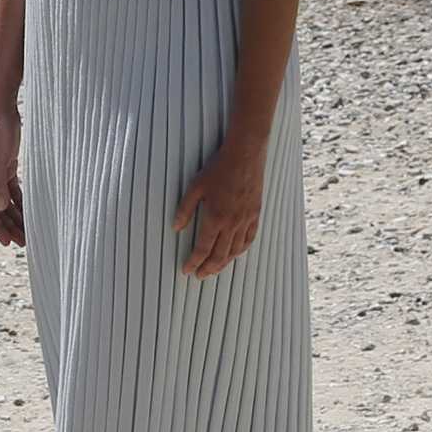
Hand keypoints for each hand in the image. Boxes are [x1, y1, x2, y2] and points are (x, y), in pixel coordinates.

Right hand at [0, 107, 24, 249]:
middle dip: (9, 227)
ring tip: (29, 231)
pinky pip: (14, 191)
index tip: (8, 242)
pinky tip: (30, 211)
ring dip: (16, 217)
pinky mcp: (8, 166)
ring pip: (6, 202)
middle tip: (23, 243)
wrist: (0, 109)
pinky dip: (20, 202)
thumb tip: (0, 207)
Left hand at [172, 138, 264, 277]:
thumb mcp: (195, 187)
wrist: (245, 155)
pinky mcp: (255, 214)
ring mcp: (246, 220)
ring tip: (214, 269)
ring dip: (224, 264)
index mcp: (215, 217)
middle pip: (220, 255)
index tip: (187, 270)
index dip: (194, 262)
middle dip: (208, 268)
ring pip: (235, 250)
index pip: (203, 248)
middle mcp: (232, 223)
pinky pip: (249, 239)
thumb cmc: (218, 168)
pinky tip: (235, 254)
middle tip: (199, 276)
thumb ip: (185, 209)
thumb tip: (176, 227)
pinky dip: (241, 251)